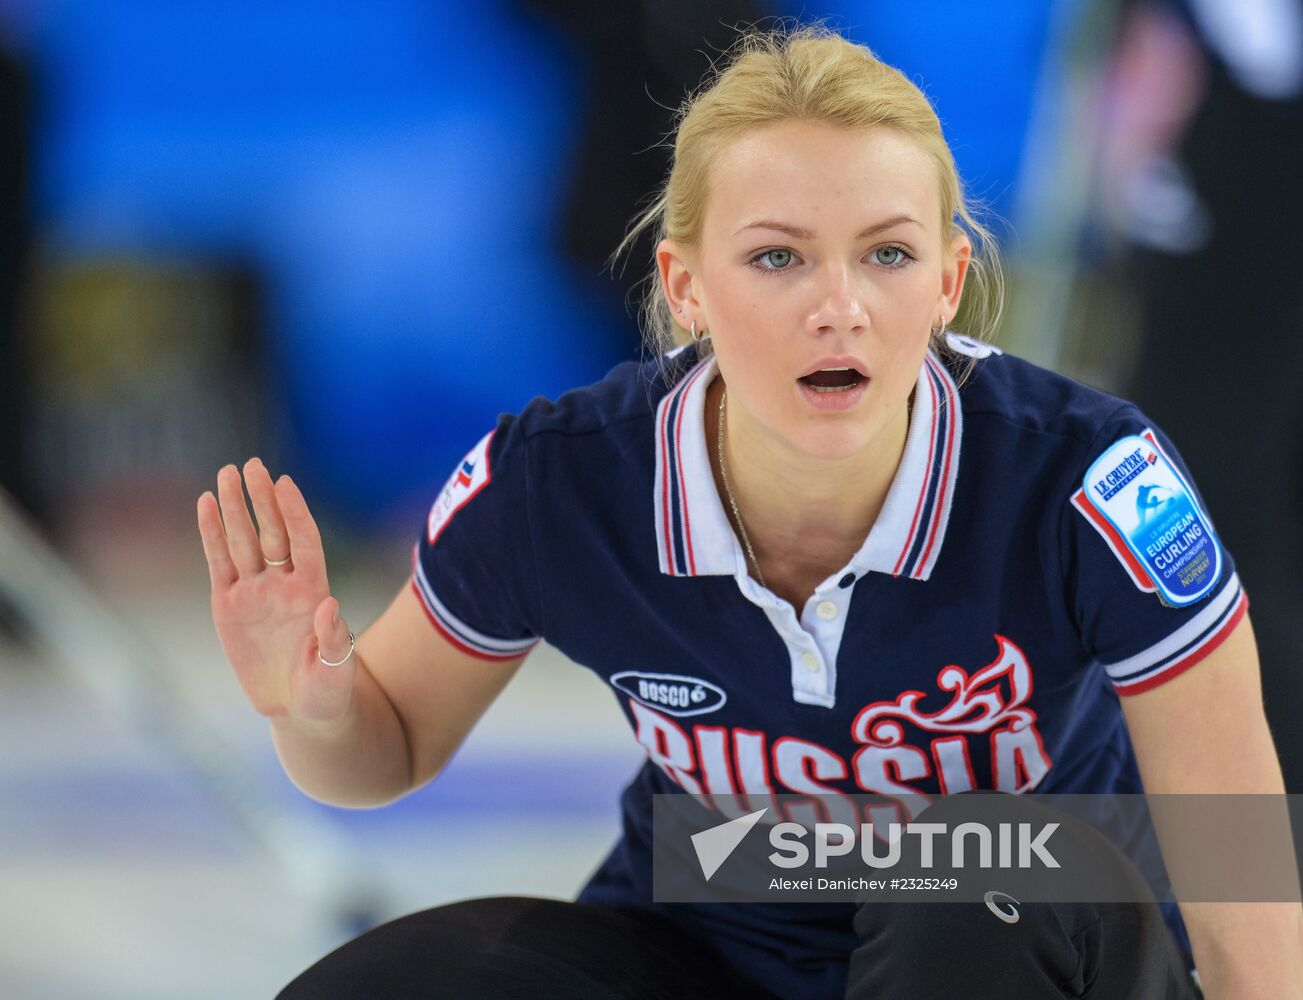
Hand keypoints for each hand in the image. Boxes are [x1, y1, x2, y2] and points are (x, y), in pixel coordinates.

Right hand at [197, 458, 356, 723]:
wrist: (299, 711)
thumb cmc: (328, 690)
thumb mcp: (336, 670)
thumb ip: (334, 640)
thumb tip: (329, 606)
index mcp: (314, 590)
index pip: (304, 541)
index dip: (295, 512)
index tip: (285, 483)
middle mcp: (284, 584)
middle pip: (272, 532)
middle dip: (262, 499)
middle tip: (251, 464)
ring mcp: (255, 592)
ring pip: (243, 541)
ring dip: (235, 508)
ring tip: (226, 473)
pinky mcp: (229, 606)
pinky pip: (218, 563)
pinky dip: (211, 535)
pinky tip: (206, 505)